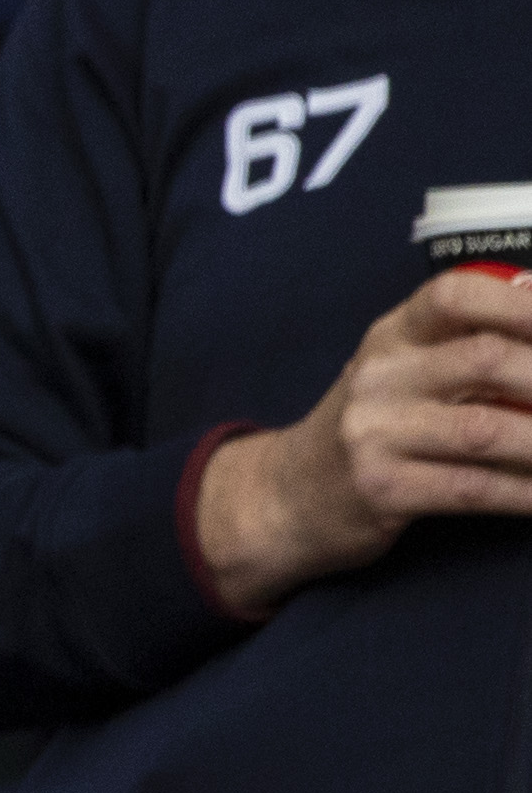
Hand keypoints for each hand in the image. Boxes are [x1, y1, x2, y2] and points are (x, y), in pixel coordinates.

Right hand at [197, 271, 531, 614]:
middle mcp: (378, 376)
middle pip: (487, 359)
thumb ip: (461, 350)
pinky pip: (475, 489)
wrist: (285, 497)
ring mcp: (374, 433)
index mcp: (390, 336)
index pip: (455, 296)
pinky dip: (528, 494)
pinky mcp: (381, 489)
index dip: (524, 303)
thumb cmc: (370, 430)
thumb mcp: (399, 373)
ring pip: (488, 431)